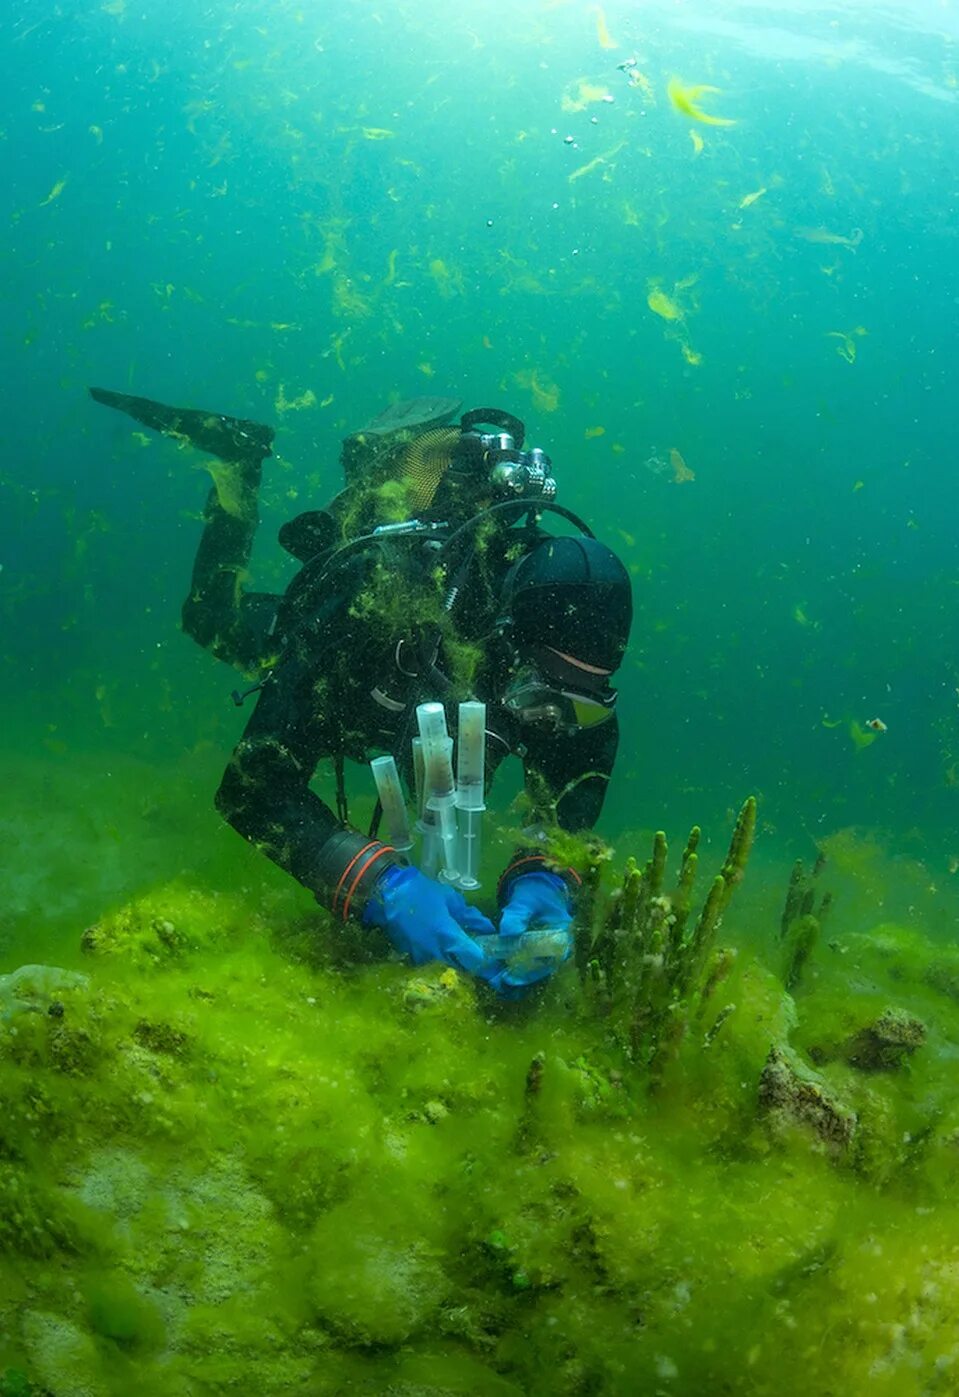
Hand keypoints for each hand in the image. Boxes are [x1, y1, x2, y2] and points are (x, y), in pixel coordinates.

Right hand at [362, 865, 496, 977]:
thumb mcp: (451, 900)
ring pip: (446, 966)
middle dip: (471, 962)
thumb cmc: (423, 893)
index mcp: (448, 936)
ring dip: (455, 960)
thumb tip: (487, 928)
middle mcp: (436, 952)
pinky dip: (439, 957)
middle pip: (462, 967)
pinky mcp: (411, 957)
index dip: (485, 959)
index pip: (474, 958)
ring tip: (460, 948)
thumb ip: (470, 917)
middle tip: (477, 952)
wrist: (389, 893)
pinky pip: (431, 962)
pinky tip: (440, 946)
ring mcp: (422, 957)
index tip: (492, 955)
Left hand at [493, 871, 573, 992]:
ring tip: (499, 979)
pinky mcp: (537, 952)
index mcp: (563, 935)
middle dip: (523, 976)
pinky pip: (528, 964)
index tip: (514, 975)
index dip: (534, 970)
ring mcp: (548, 950)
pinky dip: (516, 969)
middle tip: (503, 980)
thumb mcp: (526, 901)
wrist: (535, 889)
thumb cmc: (535, 893)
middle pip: (543, 968)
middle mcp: (559, 947)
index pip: (552, 958)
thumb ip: (518, 915)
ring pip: (535, 969)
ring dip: (519, 976)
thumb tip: (508, 931)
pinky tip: (501, 973)